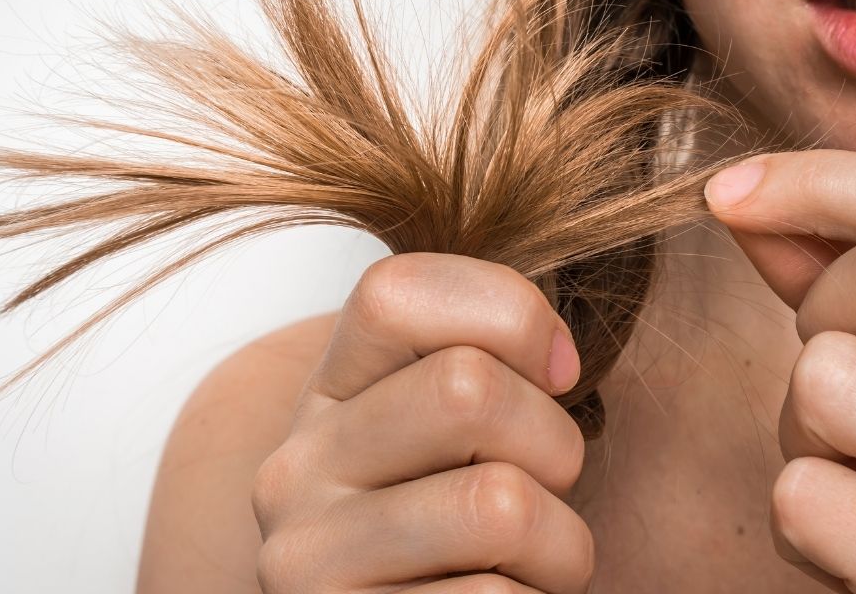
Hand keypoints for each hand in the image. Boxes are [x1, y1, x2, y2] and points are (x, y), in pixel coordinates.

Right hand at [250, 252, 594, 592]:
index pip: (397, 292)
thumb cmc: (472, 531)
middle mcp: (294, 471)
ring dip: (561, 545)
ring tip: (530, 563)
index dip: (511, 314)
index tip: (558, 372)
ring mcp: (307, 562)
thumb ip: (489, 363)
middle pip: (466, 389)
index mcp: (329, 395)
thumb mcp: (465, 430)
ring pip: (499, 505)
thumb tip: (557, 359)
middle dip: (555, 443)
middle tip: (546, 489)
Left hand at [704, 149, 855, 592]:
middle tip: (841, 374)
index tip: (725, 192)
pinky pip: (802, 494)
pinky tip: (855, 544)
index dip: (817, 179)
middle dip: (827, 307)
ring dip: (806, 425)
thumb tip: (737, 194)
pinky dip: (800, 516)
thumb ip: (842, 271)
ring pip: (832, 376)